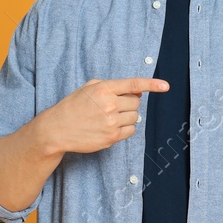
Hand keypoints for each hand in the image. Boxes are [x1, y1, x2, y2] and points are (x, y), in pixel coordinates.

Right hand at [40, 77, 167, 154]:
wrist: (57, 129)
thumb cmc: (73, 106)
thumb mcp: (88, 88)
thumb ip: (112, 86)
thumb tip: (137, 92)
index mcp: (103, 89)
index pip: (133, 84)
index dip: (152, 84)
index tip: (165, 86)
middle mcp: (109, 105)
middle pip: (136, 103)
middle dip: (129, 103)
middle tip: (114, 106)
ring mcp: (111, 123)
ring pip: (135, 117)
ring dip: (127, 116)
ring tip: (109, 117)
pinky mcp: (111, 138)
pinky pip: (131, 130)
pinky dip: (126, 128)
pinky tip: (111, 127)